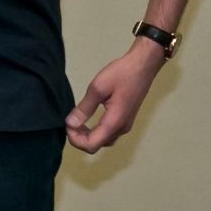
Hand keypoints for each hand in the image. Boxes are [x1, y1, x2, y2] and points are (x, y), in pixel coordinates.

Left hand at [65, 37, 167, 153]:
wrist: (143, 65)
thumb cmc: (122, 73)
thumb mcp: (98, 88)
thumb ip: (84, 108)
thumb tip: (70, 124)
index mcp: (114, 123)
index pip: (91, 145)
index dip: (75, 139)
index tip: (67, 125)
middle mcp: (121, 128)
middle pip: (97, 145)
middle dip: (79, 138)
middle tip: (70, 122)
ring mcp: (126, 125)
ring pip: (103, 140)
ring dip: (88, 135)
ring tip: (77, 121)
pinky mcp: (126, 119)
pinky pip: (109, 133)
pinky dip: (96, 131)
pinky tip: (89, 119)